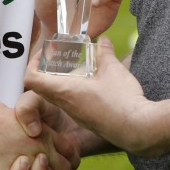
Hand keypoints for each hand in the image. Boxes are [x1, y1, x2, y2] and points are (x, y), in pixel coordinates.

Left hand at [24, 37, 161, 156]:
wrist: (138, 130)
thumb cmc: (121, 100)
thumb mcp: (113, 68)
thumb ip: (105, 52)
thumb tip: (102, 40)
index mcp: (64, 91)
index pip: (30, 80)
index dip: (33, 63)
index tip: (46, 52)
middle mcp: (65, 105)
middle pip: (41, 87)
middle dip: (47, 68)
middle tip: (61, 55)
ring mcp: (75, 114)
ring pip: (56, 95)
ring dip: (61, 79)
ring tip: (77, 65)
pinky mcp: (86, 119)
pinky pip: (70, 102)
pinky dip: (73, 89)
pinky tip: (91, 80)